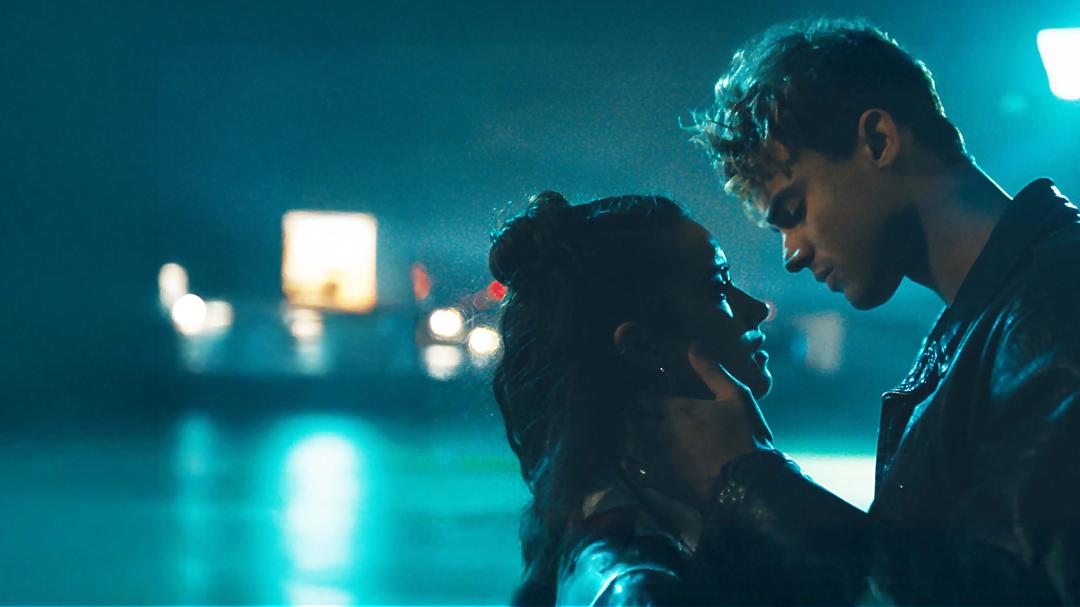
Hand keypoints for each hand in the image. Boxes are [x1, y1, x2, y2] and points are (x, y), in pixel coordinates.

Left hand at [625, 343, 772, 509]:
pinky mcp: (661, 481)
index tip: (641, 395)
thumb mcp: (737, 396)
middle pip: (631, 419)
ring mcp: (658, 458)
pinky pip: (635, 470)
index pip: (644, 398)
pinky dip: (630, 463)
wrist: (751, 483)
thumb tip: (693, 345)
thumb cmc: (746, 436)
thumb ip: (711, 371)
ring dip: (626, 437)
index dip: (639, 396)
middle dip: (629, 414)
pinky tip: (632, 461)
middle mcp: (661, 432)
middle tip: (630, 413)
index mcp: (677, 409)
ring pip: (628, 444)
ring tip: (627, 434)